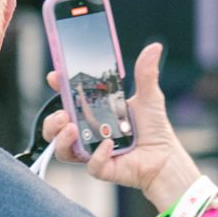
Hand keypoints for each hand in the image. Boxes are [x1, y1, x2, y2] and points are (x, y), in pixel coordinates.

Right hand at [44, 42, 195, 207]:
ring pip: (63, 150)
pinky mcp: (103, 168)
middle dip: (51, 121)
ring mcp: (92, 151)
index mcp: (94, 112)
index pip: (68, 99)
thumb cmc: (153, 128)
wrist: (166, 157)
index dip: (58, 87)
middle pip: (56, 128)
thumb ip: (145, 74)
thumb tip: (154, 47)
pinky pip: (92, 165)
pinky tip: (108, 145)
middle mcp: (87, 133)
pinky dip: (97, 156)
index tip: (55, 76)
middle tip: (62, 114)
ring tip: (70, 127)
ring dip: (61, 139)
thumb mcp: (149, 97)